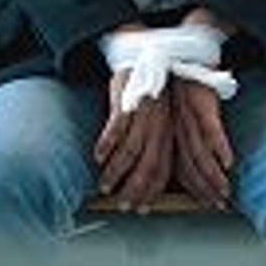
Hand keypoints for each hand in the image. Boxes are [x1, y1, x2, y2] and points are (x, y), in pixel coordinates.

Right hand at [93, 70, 172, 210]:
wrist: (145, 57)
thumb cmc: (149, 95)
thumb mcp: (160, 121)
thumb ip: (155, 145)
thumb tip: (144, 174)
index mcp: (167, 134)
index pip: (162, 169)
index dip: (152, 191)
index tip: (141, 209)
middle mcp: (157, 128)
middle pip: (148, 165)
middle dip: (136, 189)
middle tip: (123, 205)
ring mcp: (143, 115)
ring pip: (131, 150)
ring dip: (118, 172)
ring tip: (106, 187)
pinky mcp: (127, 102)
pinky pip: (117, 127)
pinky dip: (108, 143)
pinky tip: (98, 156)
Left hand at [170, 78, 233, 208]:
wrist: (182, 54)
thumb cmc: (183, 85)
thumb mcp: (180, 113)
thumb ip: (189, 136)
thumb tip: (207, 160)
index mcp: (175, 134)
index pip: (183, 167)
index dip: (195, 188)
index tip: (207, 204)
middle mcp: (181, 130)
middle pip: (192, 166)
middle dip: (205, 189)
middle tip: (218, 206)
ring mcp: (190, 119)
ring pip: (202, 154)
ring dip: (213, 175)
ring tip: (224, 192)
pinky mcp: (202, 105)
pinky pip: (211, 130)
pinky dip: (219, 147)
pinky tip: (228, 162)